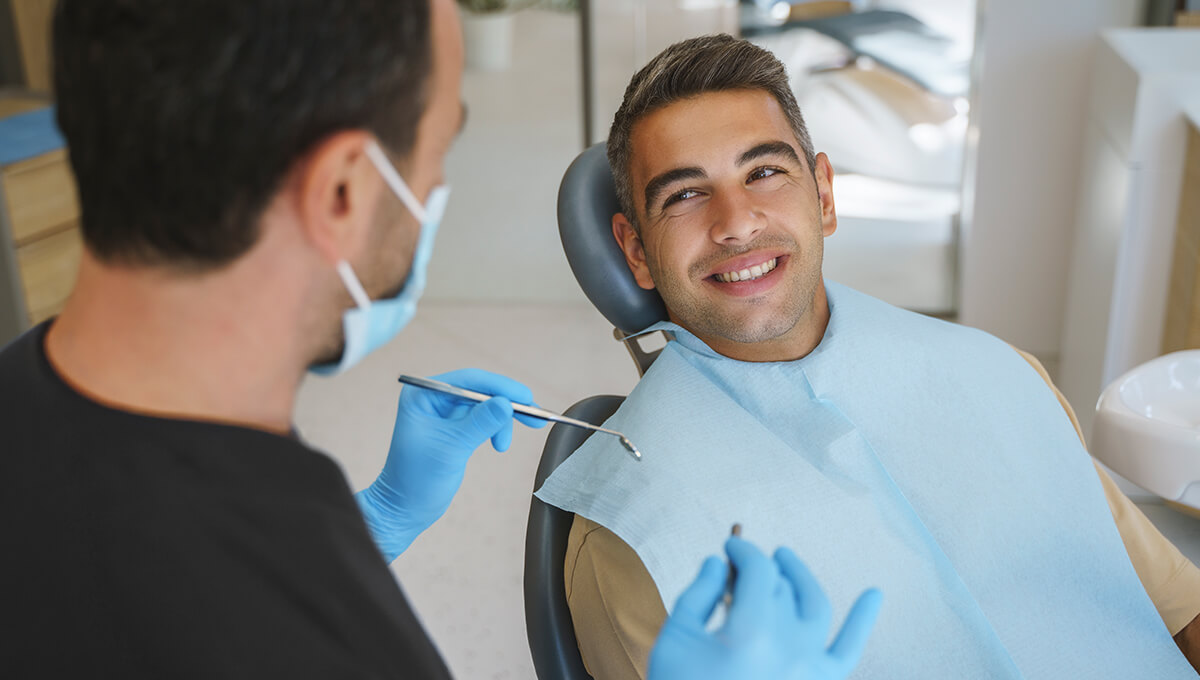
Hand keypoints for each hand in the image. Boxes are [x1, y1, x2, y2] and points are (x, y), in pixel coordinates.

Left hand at [355, 369, 543, 560]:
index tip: (526, 398)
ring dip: (502, 421)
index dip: (500, 387)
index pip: (468, 381)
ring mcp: (445, 414)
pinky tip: (499, 444)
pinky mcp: (455, 430)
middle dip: (507, 403)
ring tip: (504, 445)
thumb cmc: (416, 480)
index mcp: (423, 396)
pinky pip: (483, 420)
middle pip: (480, 390)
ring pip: (485, 406)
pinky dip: (496, 429)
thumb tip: (507, 402)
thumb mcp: (451, 448)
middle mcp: (433, 400)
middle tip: (534, 416)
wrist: (405, 510)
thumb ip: (479, 423)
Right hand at [648, 537, 881, 679]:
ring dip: (800, 577)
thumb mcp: (676, 637)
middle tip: (737, 567)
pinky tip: (875, 594)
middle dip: (758, 569)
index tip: (728, 546)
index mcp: (751, 632)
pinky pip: (848, 650)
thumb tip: (721, 561)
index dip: (742, 551)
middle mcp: (789, 647)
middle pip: (780, 587)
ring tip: (784, 559)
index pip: (757, 571)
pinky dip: (862, 621)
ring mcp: (810, 669)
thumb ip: (700, 592)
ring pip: (815, 605)